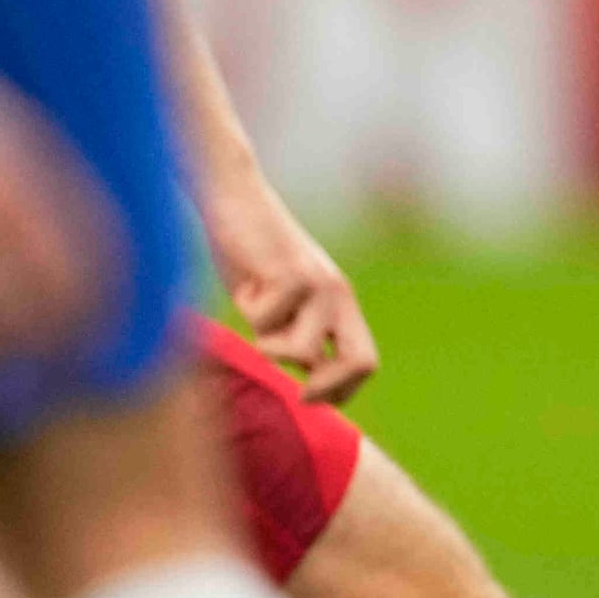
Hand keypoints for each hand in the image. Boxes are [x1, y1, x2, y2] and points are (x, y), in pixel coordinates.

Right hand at [196, 157, 378, 396]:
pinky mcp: (292, 275)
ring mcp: (319, 285)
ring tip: (253, 305)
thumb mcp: (278, 304)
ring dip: (267, 342)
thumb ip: (296, 336)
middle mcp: (338, 295)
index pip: (365, 362)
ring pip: (303, 351)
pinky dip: (247, 310)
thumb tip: (306, 385)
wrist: (233, 198)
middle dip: (328, 389)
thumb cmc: (247, 255)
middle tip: (298, 394)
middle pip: (362, 363)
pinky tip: (245, 280)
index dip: (342, 390)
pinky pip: (266, 323)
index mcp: (340, 304)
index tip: (309, 399)